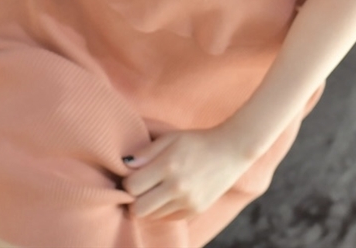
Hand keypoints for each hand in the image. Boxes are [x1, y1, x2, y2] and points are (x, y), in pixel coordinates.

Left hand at [122, 126, 252, 220]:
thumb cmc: (196, 141)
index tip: (132, 174)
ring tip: (155, 188)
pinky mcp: (195, 210)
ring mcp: (187, 201)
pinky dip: (163, 209)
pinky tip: (168, 194)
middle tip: (140, 187)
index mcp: (169, 164)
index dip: (127, 181)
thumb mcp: (170, 137)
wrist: (230, 150)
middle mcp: (177, 186)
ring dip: (148, 205)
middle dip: (134, 199)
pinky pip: (167, 218)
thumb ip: (146, 152)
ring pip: (152, 216)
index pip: (132, 186)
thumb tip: (125, 165)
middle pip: (138, 209)